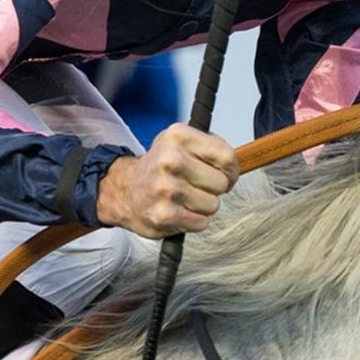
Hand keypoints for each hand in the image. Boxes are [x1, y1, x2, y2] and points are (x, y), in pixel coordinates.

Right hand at [95, 125, 237, 236]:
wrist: (125, 190)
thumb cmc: (160, 167)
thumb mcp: (180, 142)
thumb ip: (210, 146)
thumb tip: (234, 163)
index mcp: (178, 136)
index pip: (227, 156)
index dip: (230, 170)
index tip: (222, 173)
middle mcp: (170, 160)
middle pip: (221, 183)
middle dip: (214, 188)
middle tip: (198, 186)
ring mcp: (166, 188)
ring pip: (213, 205)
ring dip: (203, 206)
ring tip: (185, 198)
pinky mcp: (164, 215)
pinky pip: (201, 222)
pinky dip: (194, 220)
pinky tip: (179, 211)